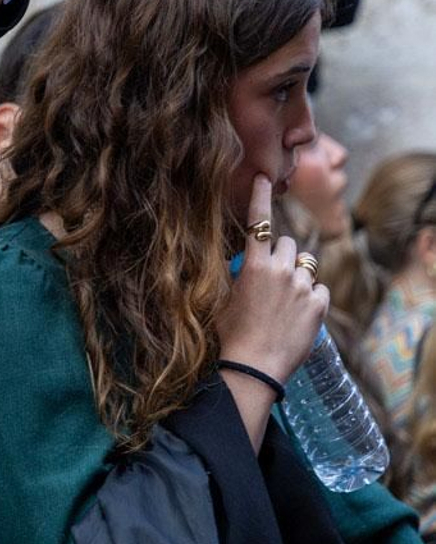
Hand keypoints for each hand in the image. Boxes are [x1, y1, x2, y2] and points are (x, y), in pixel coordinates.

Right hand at [216, 176, 328, 384]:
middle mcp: (280, 270)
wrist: (254, 366)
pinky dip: (310, 296)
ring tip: (285, 299)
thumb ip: (237, 274)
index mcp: (253, 265)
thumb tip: (243, 263)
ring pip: (304, 265)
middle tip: (272, 275)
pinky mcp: (319, 304)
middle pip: (286, 243)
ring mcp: (302, 287)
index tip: (263, 177)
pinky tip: (298, 313)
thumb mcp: (224, 297)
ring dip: (296, 274)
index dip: (260, 197)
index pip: (257, 222)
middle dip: (280, 253)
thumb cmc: (231, 333)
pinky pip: (318, 288)